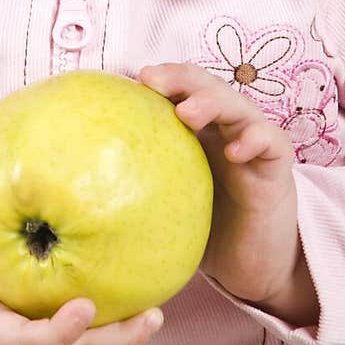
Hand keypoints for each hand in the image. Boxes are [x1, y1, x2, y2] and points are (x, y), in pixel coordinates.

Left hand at [138, 62, 317, 324]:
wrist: (252, 266)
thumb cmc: (203, 232)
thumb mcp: (162, 204)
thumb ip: (129, 189)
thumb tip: (67, 193)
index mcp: (194, 131)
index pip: (176, 90)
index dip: (155, 79)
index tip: (124, 80)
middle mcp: (222, 128)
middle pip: (204, 86)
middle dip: (178, 78)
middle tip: (151, 80)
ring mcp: (252, 143)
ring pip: (237, 106)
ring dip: (212, 102)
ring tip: (187, 111)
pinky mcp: (277, 167)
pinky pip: (269, 143)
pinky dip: (253, 139)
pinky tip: (234, 151)